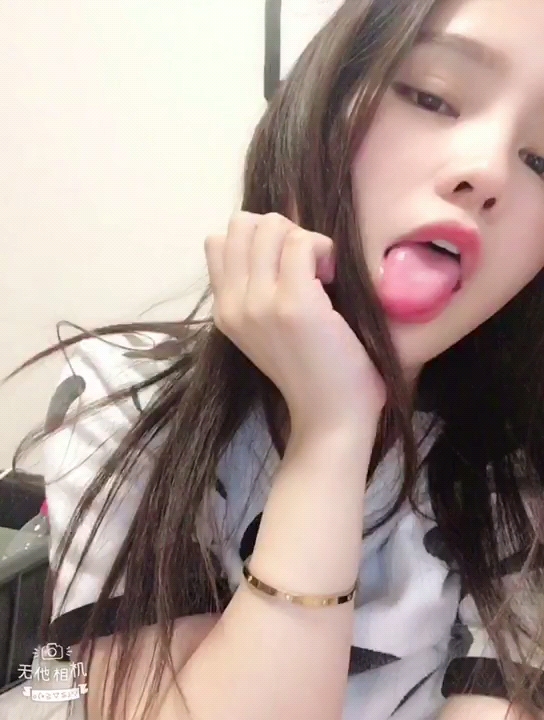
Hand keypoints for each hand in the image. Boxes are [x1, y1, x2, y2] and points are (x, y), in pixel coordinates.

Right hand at [205, 212, 385, 437]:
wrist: (330, 416)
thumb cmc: (309, 373)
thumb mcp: (264, 330)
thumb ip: (254, 291)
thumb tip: (270, 240)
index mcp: (223, 310)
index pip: (218, 241)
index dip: (256, 241)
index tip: (285, 268)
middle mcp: (232, 305)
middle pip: (242, 224)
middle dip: (280, 232)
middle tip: (306, 266)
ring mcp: (259, 304)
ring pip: (271, 226)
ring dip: (303, 238)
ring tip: (321, 272)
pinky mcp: (293, 304)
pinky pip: (301, 242)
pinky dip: (323, 248)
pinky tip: (333, 277)